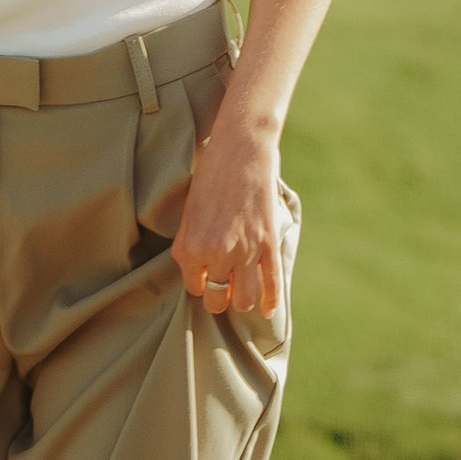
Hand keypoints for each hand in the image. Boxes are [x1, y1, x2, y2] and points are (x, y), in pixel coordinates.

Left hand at [173, 112, 285, 320]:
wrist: (241, 150)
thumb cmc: (210, 175)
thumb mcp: (189, 212)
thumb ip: (189, 243)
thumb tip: (197, 269)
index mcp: (190, 248)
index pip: (194, 287)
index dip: (201, 283)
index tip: (207, 277)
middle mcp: (216, 255)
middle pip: (218, 301)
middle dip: (220, 298)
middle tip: (225, 290)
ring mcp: (245, 251)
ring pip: (244, 299)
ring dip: (243, 300)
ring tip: (243, 293)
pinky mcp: (268, 244)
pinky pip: (271, 284)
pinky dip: (270, 302)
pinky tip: (268, 309)